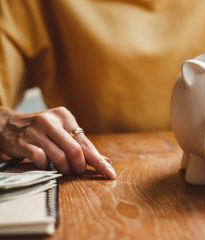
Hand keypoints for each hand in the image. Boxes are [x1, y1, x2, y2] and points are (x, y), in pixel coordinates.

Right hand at [0, 107, 115, 178]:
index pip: (85, 141)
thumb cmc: (42, 130)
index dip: (99, 160)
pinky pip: (40, 160)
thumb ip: (81, 144)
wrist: (8, 124)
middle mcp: (51, 121)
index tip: (109, 173)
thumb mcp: (62, 130)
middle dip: (80, 165)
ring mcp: (36, 131)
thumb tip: (105, 159)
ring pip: (59, 157)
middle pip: (75, 149)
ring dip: (65, 169)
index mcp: (64, 116)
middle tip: (79, 171)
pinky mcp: (23, 142)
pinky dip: (46, 167)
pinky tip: (46, 164)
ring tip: (65, 170)